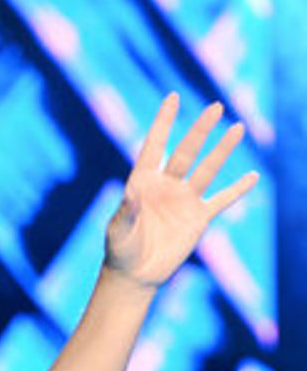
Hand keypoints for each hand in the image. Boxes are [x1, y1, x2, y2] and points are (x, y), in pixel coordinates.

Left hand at [104, 94, 256, 289]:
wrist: (135, 273)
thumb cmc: (120, 249)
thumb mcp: (118, 230)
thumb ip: (125, 211)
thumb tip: (129, 192)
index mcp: (143, 181)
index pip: (155, 145)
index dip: (163, 122)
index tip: (173, 97)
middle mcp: (166, 184)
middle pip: (186, 152)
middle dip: (200, 130)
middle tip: (216, 107)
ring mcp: (184, 199)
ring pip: (207, 169)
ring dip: (222, 150)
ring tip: (238, 128)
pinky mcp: (198, 217)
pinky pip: (221, 200)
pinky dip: (237, 189)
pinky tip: (252, 176)